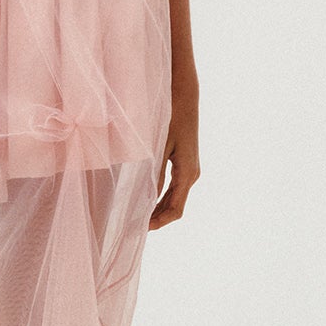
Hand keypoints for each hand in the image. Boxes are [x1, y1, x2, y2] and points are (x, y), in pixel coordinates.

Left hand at [149, 75, 198, 229]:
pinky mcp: (185, 163)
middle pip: (175, 207)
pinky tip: (146, 199)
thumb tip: (146, 200)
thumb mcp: (159, 146)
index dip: (159, 222)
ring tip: (137, 217)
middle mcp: (192, 174)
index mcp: (187, 173)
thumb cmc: (171, 117)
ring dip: (158, 209)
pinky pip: (174, 188)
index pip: (175, 209)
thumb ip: (153, 174)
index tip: (141, 230)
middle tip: (134, 227)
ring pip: (175, 198)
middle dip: (157, 219)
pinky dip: (161, 198)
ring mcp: (190, 169)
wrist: (184, 95)